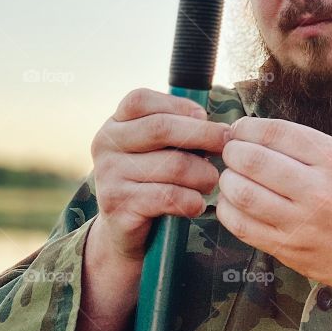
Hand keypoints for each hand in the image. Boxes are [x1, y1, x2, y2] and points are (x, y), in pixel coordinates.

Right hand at [90, 88, 229, 263]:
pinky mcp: (118, 206)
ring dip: (204, 174)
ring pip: (174, 165)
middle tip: (226, 145)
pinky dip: (192, 201)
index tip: (204, 116)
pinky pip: (169, 197)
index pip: (140, 100)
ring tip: (210, 182)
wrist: (123, 230)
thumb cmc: (151, 181)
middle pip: (161, 128)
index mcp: (114, 125)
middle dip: (203, 134)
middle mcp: (105, 145)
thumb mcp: (158, 150)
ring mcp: (108, 175)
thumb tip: (221, 128)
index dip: (178, 104)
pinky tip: (196, 205)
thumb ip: (179, 132)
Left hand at [218, 118, 331, 325]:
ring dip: (228, 180)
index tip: (240, 129)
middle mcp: (317, 190)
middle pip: (252, 160)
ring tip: (233, 177)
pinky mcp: (287, 248)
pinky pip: (241, 225)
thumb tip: (256, 133)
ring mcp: (301, 223)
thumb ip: (308, 146)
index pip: (276, 133)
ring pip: (240, 193)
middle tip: (232, 152)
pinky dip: (228, 209)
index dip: (247, 127)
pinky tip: (235, 202)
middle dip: (233, 151)